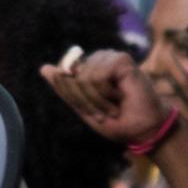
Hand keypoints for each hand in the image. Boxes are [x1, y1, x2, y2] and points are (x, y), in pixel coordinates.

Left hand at [41, 47, 173, 149]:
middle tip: (105, 112)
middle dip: (86, 102)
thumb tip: (43, 68)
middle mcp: (98, 59)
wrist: (144, 129)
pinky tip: (119, 97)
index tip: (95, 114)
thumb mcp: (84, 108)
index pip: (64, 76)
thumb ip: (66, 89)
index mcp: (88, 69)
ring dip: (97, 100)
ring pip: (84, 78)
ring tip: (113, 106)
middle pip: (72, 78)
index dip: (75, 98)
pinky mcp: (121, 59)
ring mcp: (110, 57)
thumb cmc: (118, 121)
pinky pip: (97, 76)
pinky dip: (106, 94)